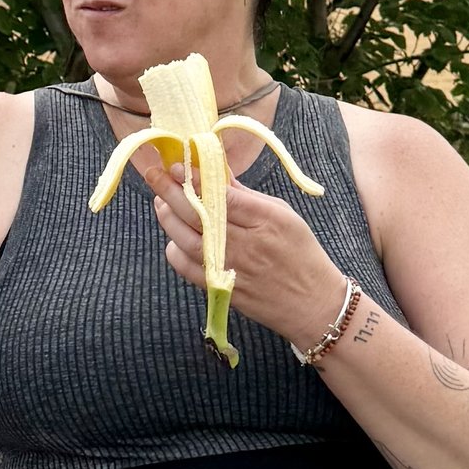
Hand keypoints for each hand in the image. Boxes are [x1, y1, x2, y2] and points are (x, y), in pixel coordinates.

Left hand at [139, 150, 351, 351]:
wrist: (313, 303)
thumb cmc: (302, 253)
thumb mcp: (283, 215)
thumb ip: (247, 196)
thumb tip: (217, 172)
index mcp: (266, 219)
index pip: (221, 195)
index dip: (195, 179)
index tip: (177, 164)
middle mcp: (246, 243)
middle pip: (198, 215)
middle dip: (170, 191)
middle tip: (155, 175)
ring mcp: (231, 268)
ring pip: (187, 240)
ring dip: (168, 218)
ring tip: (160, 201)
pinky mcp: (222, 289)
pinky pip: (188, 269)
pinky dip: (175, 252)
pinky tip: (173, 238)